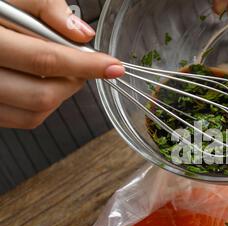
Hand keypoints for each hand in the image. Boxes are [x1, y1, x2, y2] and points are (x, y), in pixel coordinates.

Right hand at [0, 0, 124, 129]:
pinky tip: (42, 83)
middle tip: (84, 64)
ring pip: (35, 113)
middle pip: (43, 94)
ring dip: (61, 95)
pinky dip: (43, 105)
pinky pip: (21, 120)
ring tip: (62, 71)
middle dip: (75, 81)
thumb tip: (81, 33)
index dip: (86, 65)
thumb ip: (44, 7)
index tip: (113, 66)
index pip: (45, 59)